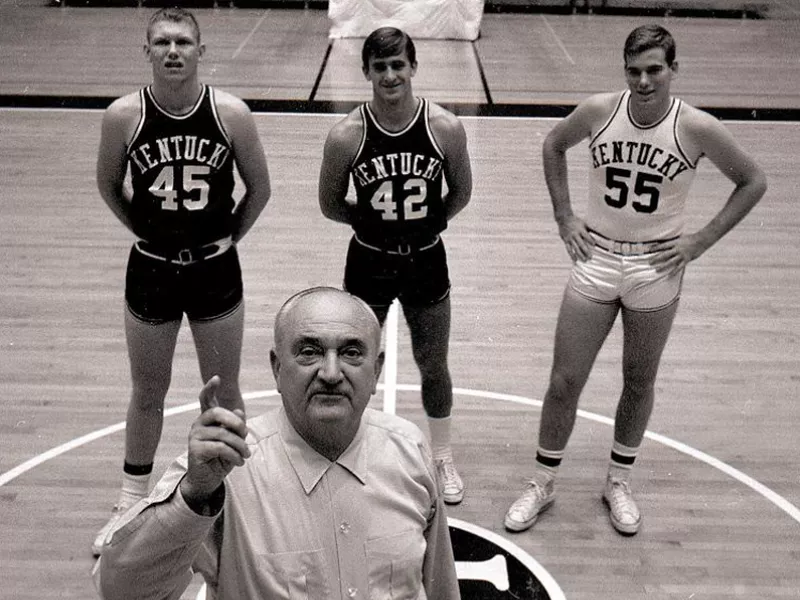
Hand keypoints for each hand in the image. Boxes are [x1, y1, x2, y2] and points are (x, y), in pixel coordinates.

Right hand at [180, 376, 249, 507]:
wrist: (208, 480)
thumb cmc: (222, 458)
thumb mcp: (233, 441)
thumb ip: (236, 426)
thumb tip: (239, 412)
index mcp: (208, 419)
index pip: (205, 399)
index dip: (210, 388)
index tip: (217, 377)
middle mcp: (198, 424)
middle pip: (217, 413)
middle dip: (235, 423)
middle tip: (245, 434)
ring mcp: (194, 436)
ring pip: (223, 434)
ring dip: (239, 446)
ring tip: (245, 455)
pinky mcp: (195, 450)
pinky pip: (220, 447)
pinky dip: (234, 455)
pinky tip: (239, 462)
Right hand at [557, 215, 594, 261]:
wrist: (564, 219)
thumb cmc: (576, 221)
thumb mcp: (585, 224)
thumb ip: (592, 230)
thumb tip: (602, 233)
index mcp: (580, 230)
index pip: (586, 236)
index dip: (590, 240)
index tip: (594, 244)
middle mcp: (575, 235)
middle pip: (581, 244)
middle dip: (586, 251)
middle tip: (590, 257)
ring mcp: (570, 239)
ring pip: (575, 248)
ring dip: (580, 254)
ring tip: (584, 260)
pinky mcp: (566, 241)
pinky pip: (569, 249)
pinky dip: (572, 255)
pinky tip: (575, 259)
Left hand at [648, 233, 704, 274]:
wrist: (702, 240)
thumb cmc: (691, 238)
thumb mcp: (680, 238)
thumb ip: (673, 241)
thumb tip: (665, 243)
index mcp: (675, 242)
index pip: (663, 245)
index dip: (656, 248)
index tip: (649, 250)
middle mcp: (677, 249)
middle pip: (664, 255)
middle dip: (656, 259)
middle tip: (649, 262)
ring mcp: (682, 255)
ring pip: (670, 262)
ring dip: (663, 266)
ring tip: (657, 270)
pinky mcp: (686, 260)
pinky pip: (679, 267)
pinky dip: (674, 272)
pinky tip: (669, 275)